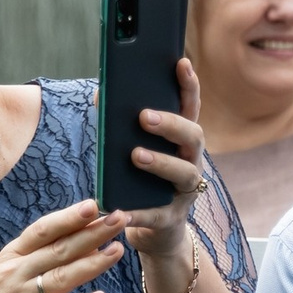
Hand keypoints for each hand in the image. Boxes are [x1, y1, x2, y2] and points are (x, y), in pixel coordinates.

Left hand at [124, 58, 208, 281]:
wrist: (155, 230)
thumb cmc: (142, 181)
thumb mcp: (133, 149)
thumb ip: (121, 125)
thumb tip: (99, 94)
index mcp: (181, 141)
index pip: (190, 108)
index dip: (188, 85)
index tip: (180, 62)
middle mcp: (191, 162)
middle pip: (193, 137)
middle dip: (171, 124)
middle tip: (144, 116)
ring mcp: (185, 191)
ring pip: (183, 173)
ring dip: (161, 162)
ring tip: (136, 155)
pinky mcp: (170, 218)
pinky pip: (156, 214)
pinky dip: (137, 212)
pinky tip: (118, 208)